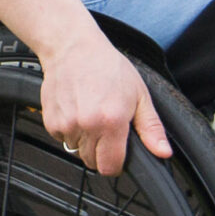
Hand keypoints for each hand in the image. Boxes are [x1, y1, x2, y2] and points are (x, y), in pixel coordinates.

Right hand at [39, 26, 172, 177]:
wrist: (73, 48)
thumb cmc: (107, 67)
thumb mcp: (139, 94)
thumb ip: (151, 128)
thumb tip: (163, 152)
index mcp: (112, 121)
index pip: (110, 167)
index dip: (116, 164)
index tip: (118, 153)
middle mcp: (88, 125)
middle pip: (93, 162)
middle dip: (101, 151)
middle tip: (105, 127)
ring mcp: (67, 124)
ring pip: (76, 151)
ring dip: (84, 140)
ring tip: (90, 114)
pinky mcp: (51, 121)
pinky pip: (61, 139)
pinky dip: (69, 131)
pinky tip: (76, 110)